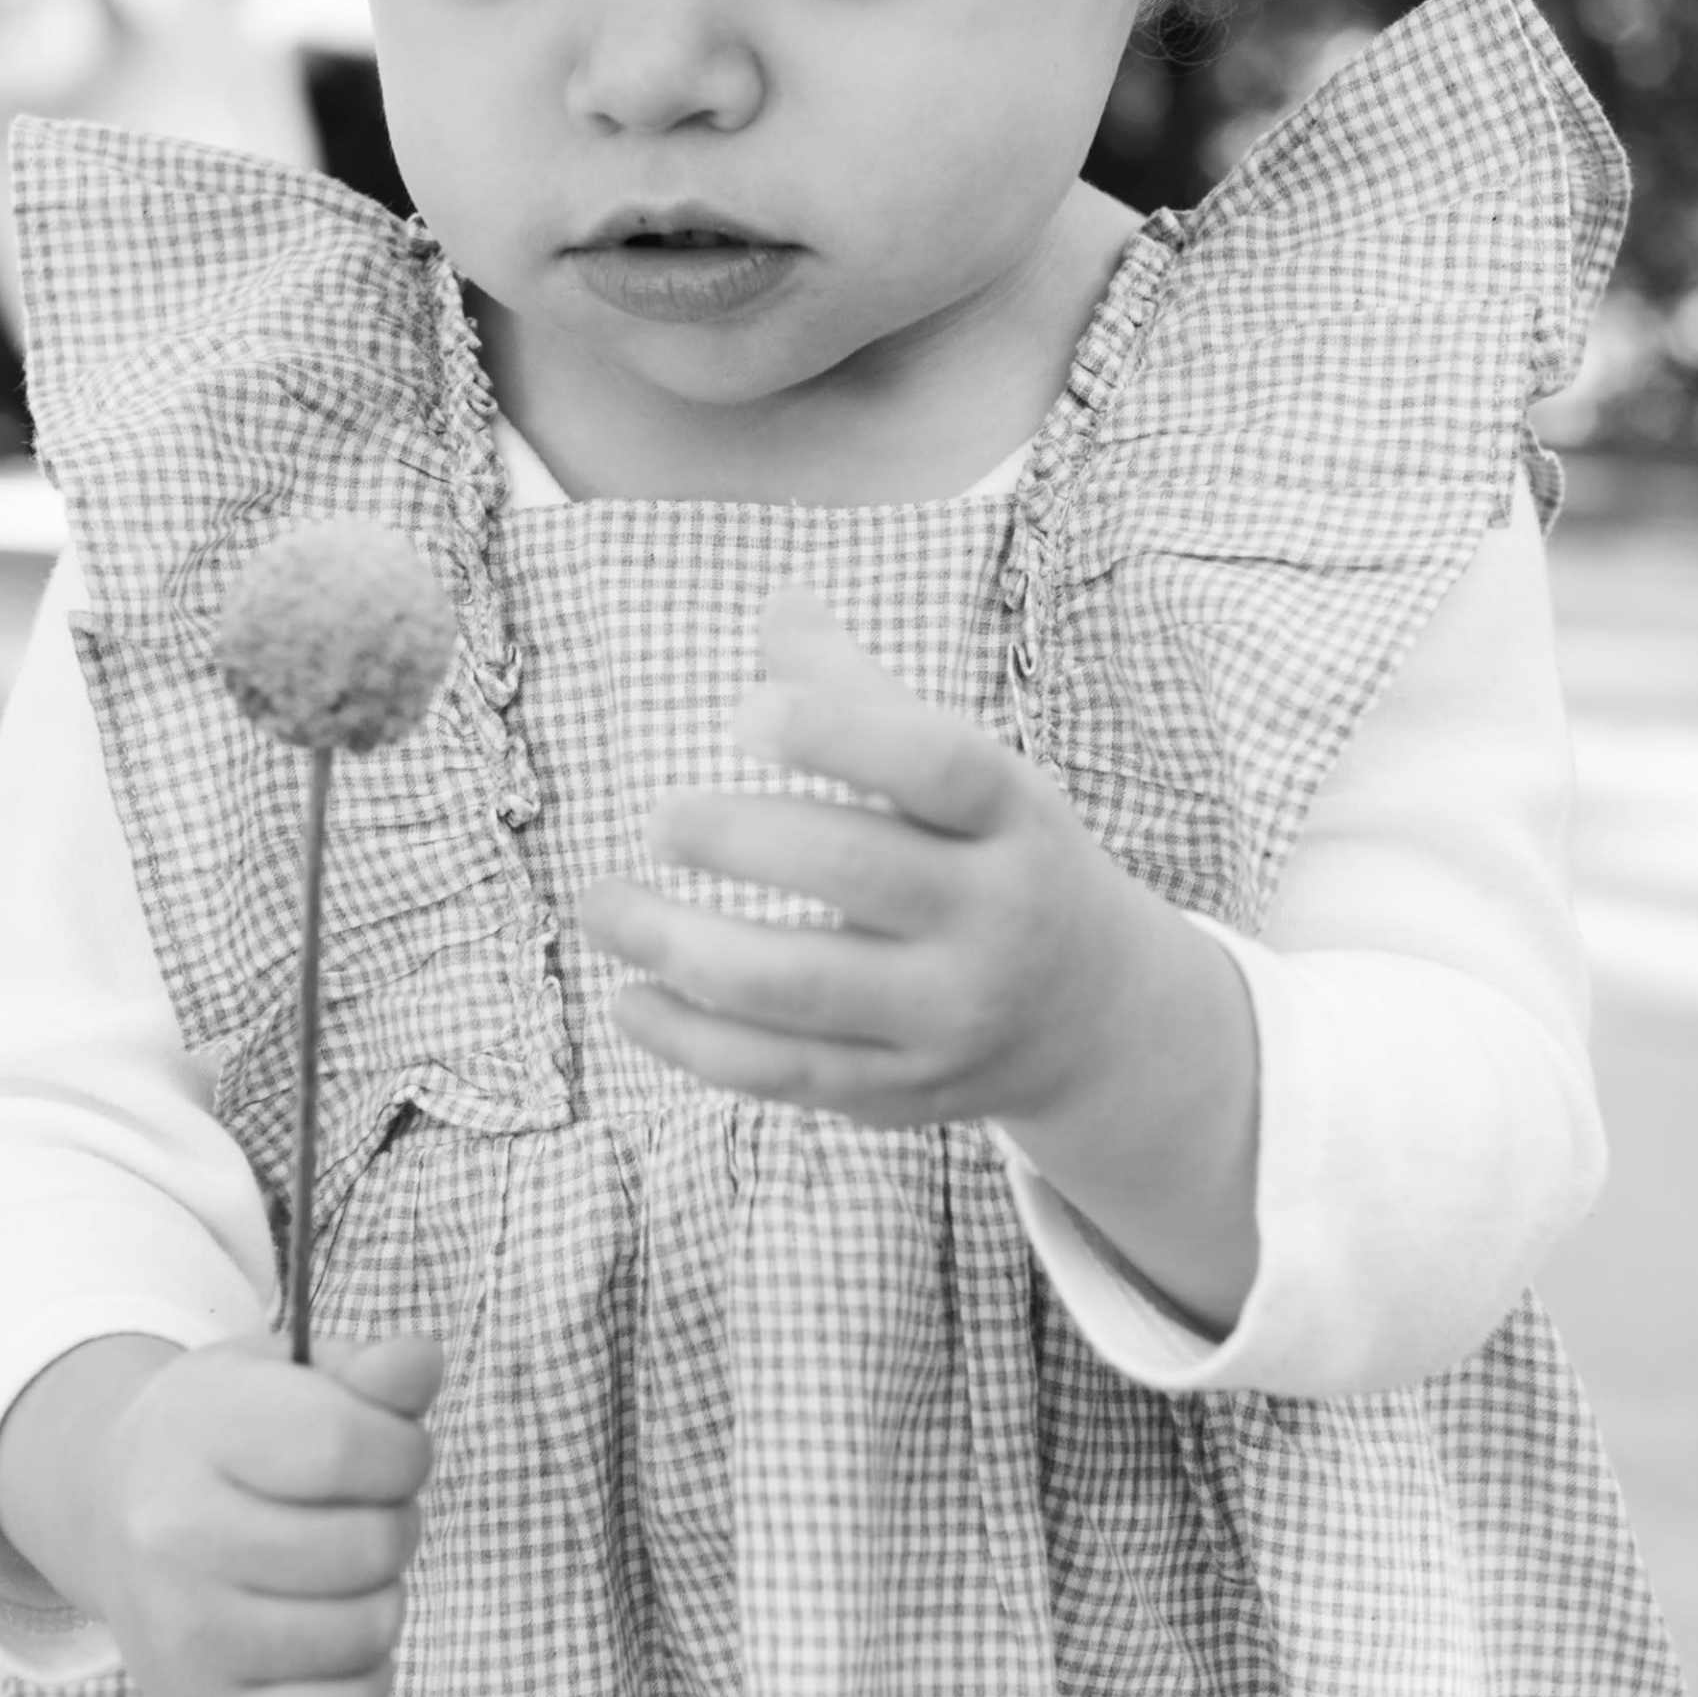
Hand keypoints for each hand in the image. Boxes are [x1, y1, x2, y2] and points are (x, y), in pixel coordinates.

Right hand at [0, 1330, 441, 1696]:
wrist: (112, 1511)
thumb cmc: (228, 1434)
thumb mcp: (285, 1375)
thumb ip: (368, 1371)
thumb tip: (421, 1362)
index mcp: (195, 1436)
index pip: (348, 1448)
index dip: (404, 1450)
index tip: (392, 1450)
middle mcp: (172, 1541)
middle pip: (369, 1547)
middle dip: (395, 1522)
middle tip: (358, 1513)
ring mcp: (182, 1640)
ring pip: (368, 1632)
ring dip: (382, 1596)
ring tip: (338, 1571)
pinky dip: (365, 1674)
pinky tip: (330, 1632)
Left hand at [574, 583, 1187, 1135]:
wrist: (1097, 1013)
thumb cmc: (999, 854)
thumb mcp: (972, 773)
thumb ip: (865, 695)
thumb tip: (779, 603)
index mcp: (1013, 816)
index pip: (939, 765)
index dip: (838, 732)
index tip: (742, 713)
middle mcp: (994, 919)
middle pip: (859, 871)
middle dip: (738, 839)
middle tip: (658, 820)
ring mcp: (948, 1016)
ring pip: (801, 986)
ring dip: (679, 946)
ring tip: (600, 906)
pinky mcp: (900, 1092)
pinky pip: (782, 1073)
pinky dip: (691, 1041)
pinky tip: (627, 998)